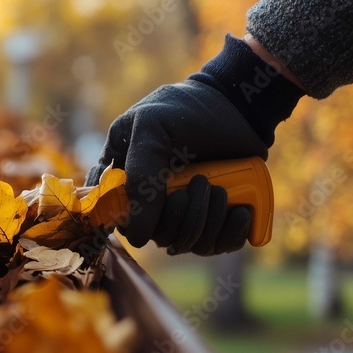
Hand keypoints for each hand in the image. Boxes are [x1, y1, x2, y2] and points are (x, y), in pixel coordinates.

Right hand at [86, 80, 268, 254]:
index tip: (155, 207)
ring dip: (207, 222)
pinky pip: (216, 247)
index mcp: (123, 178)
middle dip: (181, 217)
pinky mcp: (212, 219)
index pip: (114, 218)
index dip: (132, 223)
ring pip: (186, 244)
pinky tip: (238, 211)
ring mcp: (181, 212)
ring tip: (220, 190)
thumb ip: (139, 177)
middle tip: (199, 182)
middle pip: (155, 237)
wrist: (237, 106)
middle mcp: (149, 200)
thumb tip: (137, 237)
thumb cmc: (185, 112)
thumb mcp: (151, 130)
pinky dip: (229, 234)